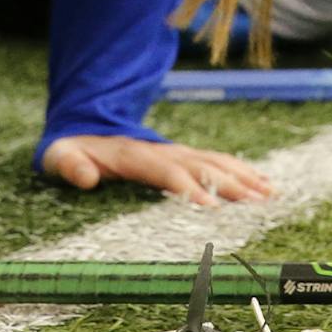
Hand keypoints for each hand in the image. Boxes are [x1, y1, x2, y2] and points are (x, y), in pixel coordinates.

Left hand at [41, 135, 273, 207]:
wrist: (86, 124)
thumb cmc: (72, 148)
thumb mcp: (60, 155)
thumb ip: (71, 164)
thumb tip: (86, 178)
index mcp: (137, 154)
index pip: (169, 173)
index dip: (191, 189)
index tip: (212, 208)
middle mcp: (164, 150)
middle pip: (203, 167)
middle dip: (232, 185)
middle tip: (257, 204)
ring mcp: (178, 151)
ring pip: (218, 162)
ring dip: (245, 177)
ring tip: (270, 195)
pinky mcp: (185, 156)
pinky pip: (220, 161)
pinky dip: (244, 171)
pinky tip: (264, 184)